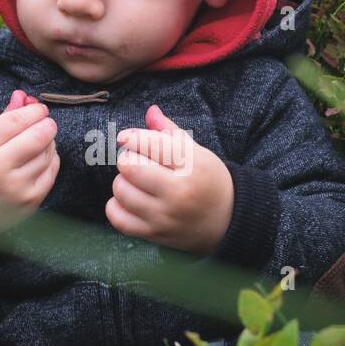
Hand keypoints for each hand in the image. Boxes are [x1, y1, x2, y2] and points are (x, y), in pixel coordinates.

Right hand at [0, 89, 58, 256]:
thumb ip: (2, 119)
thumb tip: (25, 96)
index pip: (15, 121)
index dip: (33, 111)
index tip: (39, 108)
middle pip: (37, 137)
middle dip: (47, 124)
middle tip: (47, 121)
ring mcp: (16, 188)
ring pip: (47, 154)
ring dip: (49, 142)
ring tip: (41, 139)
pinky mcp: (30, 201)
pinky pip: (51, 172)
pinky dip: (51, 159)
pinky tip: (43, 156)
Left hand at [108, 104, 233, 255]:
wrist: (228, 221)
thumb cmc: (210, 181)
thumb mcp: (198, 152)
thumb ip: (171, 131)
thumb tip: (150, 110)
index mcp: (191, 166)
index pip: (149, 144)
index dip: (131, 137)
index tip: (127, 138)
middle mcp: (178, 192)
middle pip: (129, 167)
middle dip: (128, 159)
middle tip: (137, 162)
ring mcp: (164, 216)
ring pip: (121, 192)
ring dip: (122, 182)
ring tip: (135, 182)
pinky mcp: (155, 234)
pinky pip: (118, 219)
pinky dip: (115, 206)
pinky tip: (127, 200)